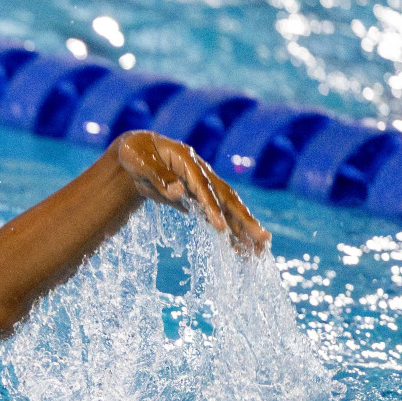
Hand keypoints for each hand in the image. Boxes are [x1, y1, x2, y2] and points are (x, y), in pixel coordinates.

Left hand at [113, 130, 271, 256]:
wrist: (139, 150)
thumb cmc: (138, 155)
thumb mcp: (140, 163)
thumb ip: (158, 176)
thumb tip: (177, 191)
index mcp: (188, 161)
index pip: (203, 187)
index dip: (212, 207)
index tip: (221, 227)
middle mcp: (202, 172)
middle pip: (227, 197)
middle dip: (245, 220)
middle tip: (263, 239)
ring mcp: (203, 184)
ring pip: (228, 207)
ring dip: (244, 228)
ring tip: (260, 250)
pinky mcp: (199, 197)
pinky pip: (218, 215)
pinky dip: (229, 231)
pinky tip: (239, 248)